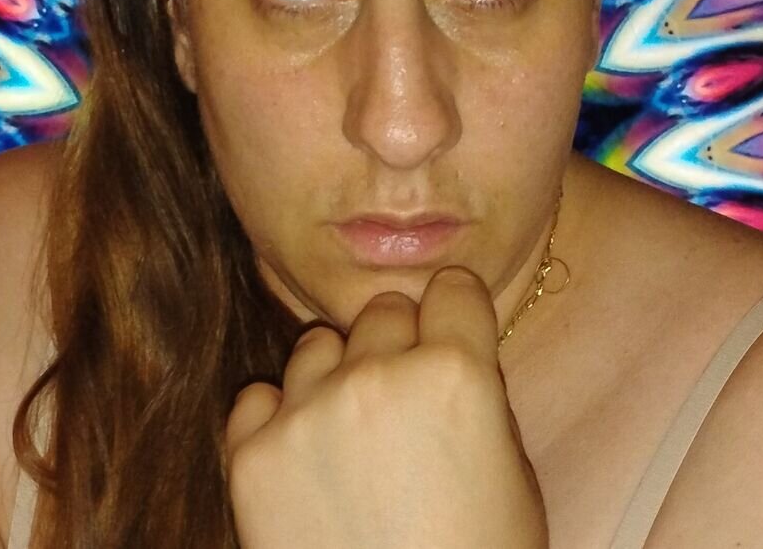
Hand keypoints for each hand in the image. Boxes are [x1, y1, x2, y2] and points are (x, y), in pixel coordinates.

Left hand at [224, 266, 547, 548]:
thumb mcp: (512, 473)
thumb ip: (475, 396)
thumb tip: (443, 352)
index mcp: (457, 375)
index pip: (452, 289)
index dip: (455, 317)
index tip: (450, 334)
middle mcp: (376, 377)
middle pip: (382, 312)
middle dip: (396, 348)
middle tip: (403, 406)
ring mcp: (306, 412)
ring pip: (317, 347)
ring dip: (335, 380)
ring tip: (351, 443)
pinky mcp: (250, 454)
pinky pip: (258, 398)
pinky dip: (278, 423)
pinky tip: (306, 466)